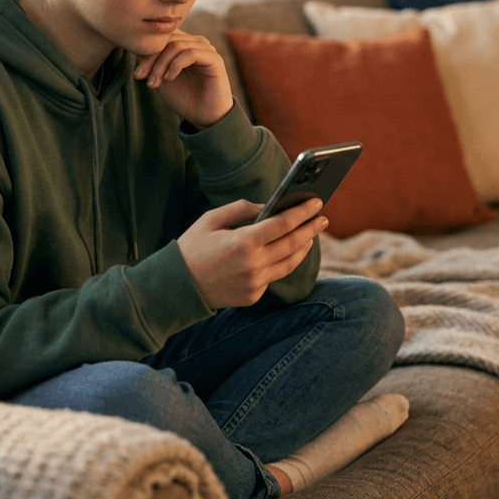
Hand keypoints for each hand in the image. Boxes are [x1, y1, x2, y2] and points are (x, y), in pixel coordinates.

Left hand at [134, 30, 232, 128]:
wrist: (204, 117)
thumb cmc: (184, 98)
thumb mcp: (161, 79)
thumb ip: (151, 63)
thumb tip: (136, 49)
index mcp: (184, 44)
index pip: (161, 38)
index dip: (146, 53)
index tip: (137, 75)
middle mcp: (195, 43)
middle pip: (167, 40)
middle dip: (151, 59)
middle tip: (141, 77)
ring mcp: (206, 49)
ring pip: (176, 46)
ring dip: (161, 64)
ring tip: (155, 83)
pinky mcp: (214, 59)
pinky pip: (191, 53)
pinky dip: (176, 65)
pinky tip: (169, 78)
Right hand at [177, 198, 327, 309]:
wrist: (176, 286)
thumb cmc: (192, 247)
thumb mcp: (211, 219)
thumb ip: (241, 209)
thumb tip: (268, 207)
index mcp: (243, 242)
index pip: (283, 224)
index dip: (303, 212)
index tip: (316, 202)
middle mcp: (253, 264)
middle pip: (293, 244)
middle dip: (311, 229)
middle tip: (322, 218)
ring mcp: (255, 283)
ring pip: (290, 263)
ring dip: (303, 247)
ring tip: (311, 235)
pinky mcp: (253, 295)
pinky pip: (274, 276)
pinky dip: (284, 262)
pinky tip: (288, 252)